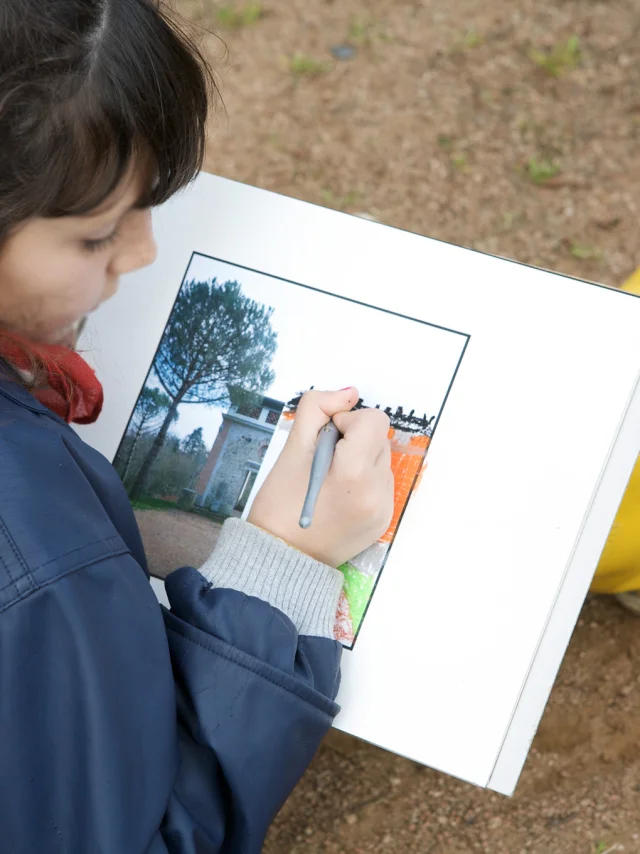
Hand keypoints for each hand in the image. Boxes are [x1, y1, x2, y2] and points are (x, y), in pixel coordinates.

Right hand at [248, 388, 393, 566]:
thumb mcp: (291, 448)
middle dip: (353, 441)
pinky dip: (362, 481)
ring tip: (329, 482)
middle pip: (379, 439)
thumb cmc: (280, 505)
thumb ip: (318, 408)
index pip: (373, 420)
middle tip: (323, 463)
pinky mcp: (382, 520)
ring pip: (381, 460)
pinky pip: (381, 484)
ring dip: (359, 460)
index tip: (325, 439)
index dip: (346, 422)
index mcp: (354, 474)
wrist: (280, 558)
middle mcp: (376, 493)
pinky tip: (337, 496)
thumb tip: (349, 394)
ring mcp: (382, 509)